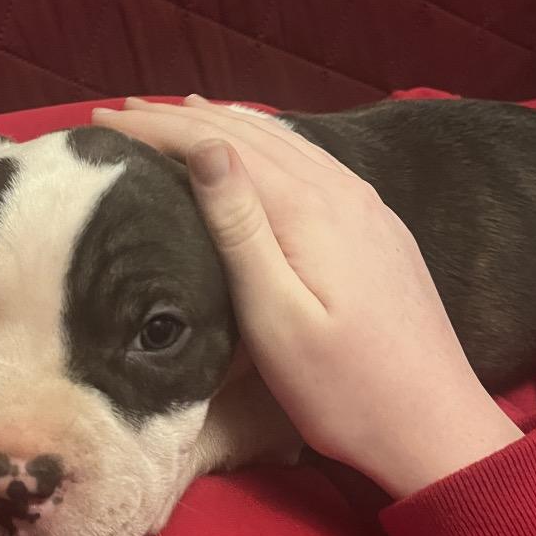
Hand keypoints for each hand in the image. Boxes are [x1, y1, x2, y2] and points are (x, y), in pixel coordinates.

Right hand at [93, 97, 521, 497]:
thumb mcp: (278, 319)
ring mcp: (367, 207)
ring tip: (180, 113)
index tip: (101, 121)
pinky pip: (313, 161)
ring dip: (226, 124)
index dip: (156, 129)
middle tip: (124, 111)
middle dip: (182, 117)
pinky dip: (270, 142)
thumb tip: (207, 147)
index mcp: (309, 210)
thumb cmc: (345, 390)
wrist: (434, 425)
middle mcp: (342, 191)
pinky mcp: (379, 228)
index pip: (219, 147)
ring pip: (285, 142)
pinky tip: (260, 148)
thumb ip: (242, 229)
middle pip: (251, 133)